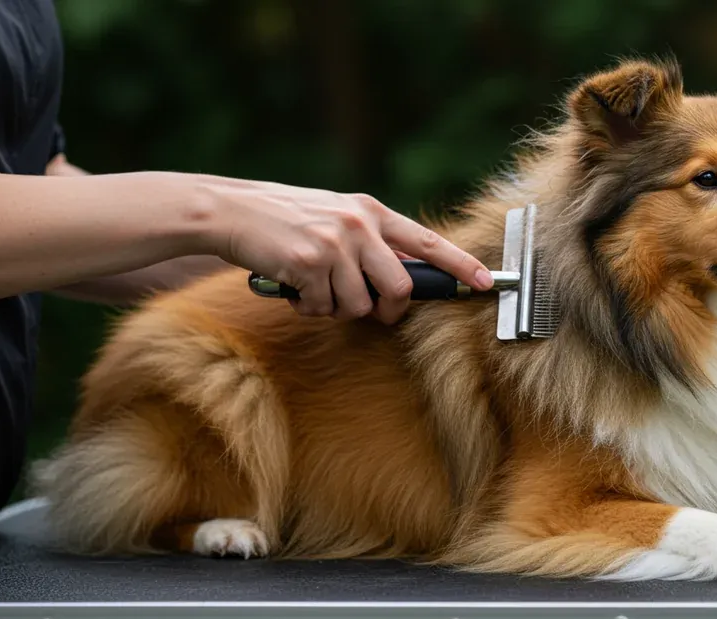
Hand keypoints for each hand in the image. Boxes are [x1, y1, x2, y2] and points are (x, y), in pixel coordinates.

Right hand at [192, 175, 492, 323]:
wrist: (232, 212)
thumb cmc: (286, 221)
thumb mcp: (337, 219)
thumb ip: (371, 243)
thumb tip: (404, 284)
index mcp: (372, 212)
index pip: (427, 242)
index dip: (459, 265)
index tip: (484, 282)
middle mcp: (359, 225)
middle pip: (398, 289)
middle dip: (384, 310)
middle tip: (365, 308)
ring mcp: (335, 243)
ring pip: (358, 306)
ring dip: (335, 308)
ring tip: (313, 286)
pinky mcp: (309, 262)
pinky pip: (323, 307)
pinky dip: (307, 307)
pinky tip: (292, 285)